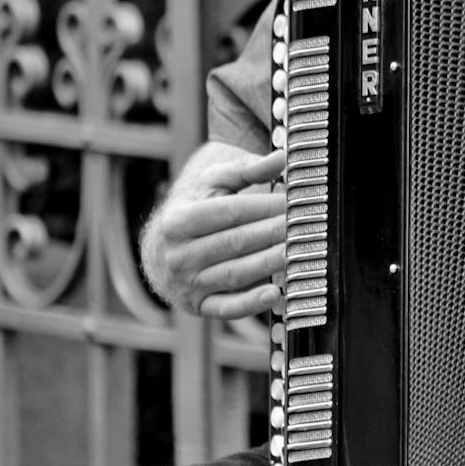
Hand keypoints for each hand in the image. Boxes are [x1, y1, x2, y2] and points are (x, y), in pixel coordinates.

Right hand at [140, 147, 286, 317]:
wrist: (159, 254)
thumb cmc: (193, 212)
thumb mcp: (211, 186)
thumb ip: (246, 170)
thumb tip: (281, 157)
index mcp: (178, 221)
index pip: (229, 212)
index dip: (264, 207)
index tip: (293, 203)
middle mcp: (179, 254)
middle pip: (235, 242)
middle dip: (273, 234)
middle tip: (305, 226)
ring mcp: (187, 283)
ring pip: (235, 274)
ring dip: (269, 264)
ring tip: (298, 252)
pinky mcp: (199, 306)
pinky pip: (227, 308)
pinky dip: (251, 304)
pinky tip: (275, 294)